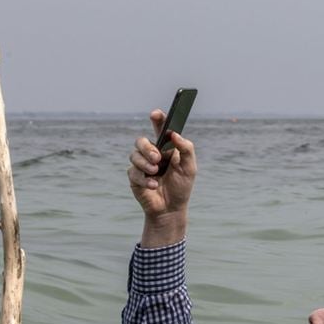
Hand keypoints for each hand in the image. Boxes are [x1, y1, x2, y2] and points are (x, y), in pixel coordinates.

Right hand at [128, 109, 197, 244]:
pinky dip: (144, 179)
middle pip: (141, 141)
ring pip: (134, 155)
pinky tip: (152, 185)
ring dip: (146, 164)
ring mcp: (141, 165)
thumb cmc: (181, 187)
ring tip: (156, 173)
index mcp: (165, 148)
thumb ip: (186, 149)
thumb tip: (175, 134)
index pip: (160, 129)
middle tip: (157, 158)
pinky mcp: (134, 177)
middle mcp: (152, 153)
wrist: (171, 209)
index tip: (155, 114)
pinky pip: (133, 172)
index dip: (157, 119)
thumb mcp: (189, 168)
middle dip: (147, 148)